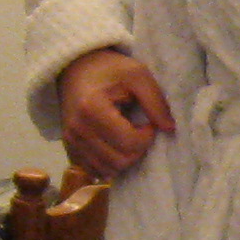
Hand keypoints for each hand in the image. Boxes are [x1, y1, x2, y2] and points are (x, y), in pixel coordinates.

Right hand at [58, 48, 176, 177]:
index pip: (130, 143)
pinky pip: (94, 171)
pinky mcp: (69, 149)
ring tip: (128, 137)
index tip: (149, 122)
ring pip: (108, 171)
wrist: (76, 68)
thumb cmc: (110, 69)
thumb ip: (156, 102)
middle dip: (138, 150)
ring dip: (126, 158)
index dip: (148, 136)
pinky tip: (115, 146)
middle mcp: (77, 129)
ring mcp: (70, 141)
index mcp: (92, 108)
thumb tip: (169, 129)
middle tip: (140, 131)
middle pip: (120, 161)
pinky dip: (110, 164)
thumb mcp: (138, 75)